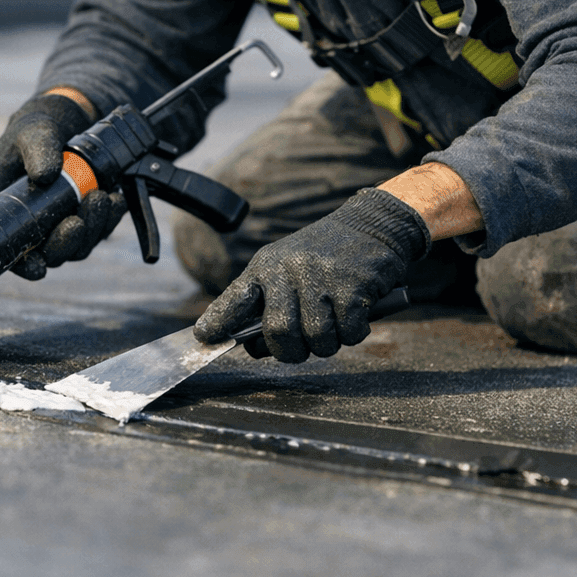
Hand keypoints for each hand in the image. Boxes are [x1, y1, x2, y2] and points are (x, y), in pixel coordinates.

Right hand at [0, 93, 125, 279]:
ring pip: (74, 247)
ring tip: (102, 199)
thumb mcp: (34, 132)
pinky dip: (108, 220)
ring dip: (91, 229)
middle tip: (78, 221)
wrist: (65, 124)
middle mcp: (26, 222)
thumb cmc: (36, 129)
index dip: (19, 264)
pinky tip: (115, 200)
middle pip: (44, 253)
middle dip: (64, 244)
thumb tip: (46, 175)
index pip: (3, 245)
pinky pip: (96, 232)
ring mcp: (54, 224)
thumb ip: (38, 150)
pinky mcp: (80, 219)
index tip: (38, 267)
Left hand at [193, 188, 429, 361]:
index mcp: (266, 266)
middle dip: (291, 351)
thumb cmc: (324, 258)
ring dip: (327, 344)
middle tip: (302, 347)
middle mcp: (288, 269)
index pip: (235, 298)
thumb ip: (270, 307)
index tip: (204, 337)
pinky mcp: (352, 286)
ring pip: (317, 338)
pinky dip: (354, 334)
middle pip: (279, 331)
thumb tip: (255, 349)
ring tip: (333, 326)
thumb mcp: (288, 272)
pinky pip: (349, 333)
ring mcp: (321, 276)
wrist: (371, 226)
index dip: (218, 321)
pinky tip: (355, 315)